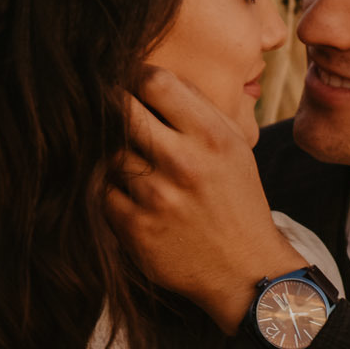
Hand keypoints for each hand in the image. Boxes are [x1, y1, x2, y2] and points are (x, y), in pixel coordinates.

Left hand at [105, 66, 305, 333]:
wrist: (247, 271)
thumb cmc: (238, 202)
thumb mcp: (235, 148)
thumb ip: (198, 111)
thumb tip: (150, 76)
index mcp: (211, 136)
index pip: (155, 81)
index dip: (136, 77)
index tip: (133, 86)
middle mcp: (183, 163)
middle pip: (120, 109)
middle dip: (113, 107)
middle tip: (113, 113)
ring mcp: (156, 197)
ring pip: (108, 152)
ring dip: (114, 154)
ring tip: (132, 163)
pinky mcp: (135, 229)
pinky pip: (102, 192)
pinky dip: (111, 190)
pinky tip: (131, 195)